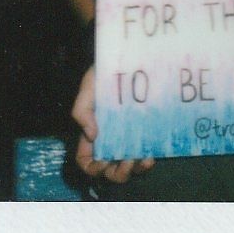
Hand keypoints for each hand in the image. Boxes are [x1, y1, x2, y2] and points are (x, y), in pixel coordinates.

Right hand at [71, 66, 154, 182]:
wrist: (131, 59)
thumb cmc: (105, 72)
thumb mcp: (89, 86)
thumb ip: (82, 110)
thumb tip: (92, 135)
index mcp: (92, 132)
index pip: (85, 160)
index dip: (92, 168)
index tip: (103, 162)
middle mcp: (109, 139)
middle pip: (109, 170)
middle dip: (117, 173)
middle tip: (127, 162)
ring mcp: (128, 137)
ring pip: (128, 166)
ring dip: (134, 170)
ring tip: (142, 159)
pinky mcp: (145, 133)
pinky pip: (145, 154)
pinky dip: (147, 160)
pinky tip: (151, 154)